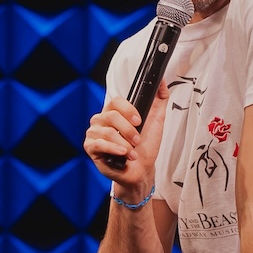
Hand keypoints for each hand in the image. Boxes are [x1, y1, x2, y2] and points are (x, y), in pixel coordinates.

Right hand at [84, 82, 170, 198]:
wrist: (142, 169)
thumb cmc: (146, 147)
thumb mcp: (156, 120)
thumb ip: (159, 99)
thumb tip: (162, 82)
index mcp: (114, 112)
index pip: (115, 101)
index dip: (128, 109)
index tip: (139, 121)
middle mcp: (101, 120)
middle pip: (111, 116)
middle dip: (129, 130)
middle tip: (137, 141)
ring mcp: (94, 133)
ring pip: (107, 131)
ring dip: (124, 143)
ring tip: (132, 153)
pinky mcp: (90, 147)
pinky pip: (99, 144)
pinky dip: (114, 149)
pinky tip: (122, 154)